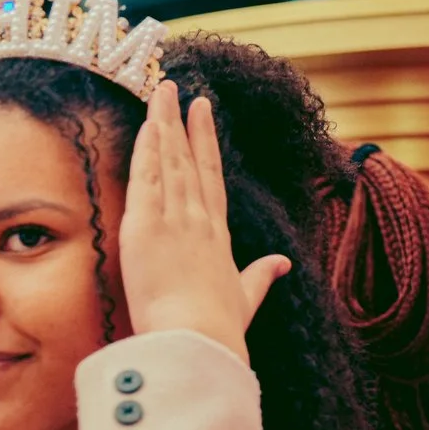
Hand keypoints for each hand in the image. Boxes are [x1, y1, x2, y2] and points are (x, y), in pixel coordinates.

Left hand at [119, 82, 287, 361]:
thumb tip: (282, 264)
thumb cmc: (216, 330)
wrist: (196, 339)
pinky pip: (146, 180)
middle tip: (178, 90)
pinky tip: (147, 125)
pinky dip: (147, 150)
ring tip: (160, 93)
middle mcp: (199, 221)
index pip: (211, 180)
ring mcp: (175, 220)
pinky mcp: (146, 228)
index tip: (203, 115)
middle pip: (190, 161)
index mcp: (218, 237)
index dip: (206, 144)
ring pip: (169, 161)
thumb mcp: (244, 299)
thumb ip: (260, 278)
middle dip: (183, 123)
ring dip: (164, 124)